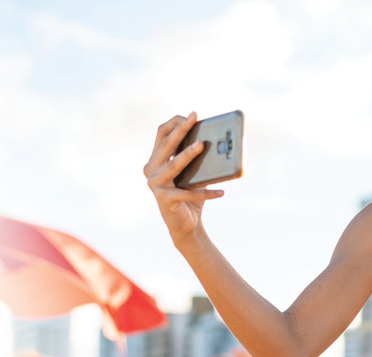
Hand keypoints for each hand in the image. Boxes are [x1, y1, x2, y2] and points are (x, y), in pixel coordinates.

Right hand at [144, 112, 224, 244]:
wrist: (185, 225)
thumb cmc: (190, 195)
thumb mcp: (192, 172)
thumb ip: (195, 157)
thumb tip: (214, 139)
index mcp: (155, 160)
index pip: (161, 134)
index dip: (175, 123)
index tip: (192, 115)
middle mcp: (150, 170)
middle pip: (166, 145)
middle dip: (181, 129)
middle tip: (194, 117)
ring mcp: (155, 184)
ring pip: (173, 164)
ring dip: (187, 154)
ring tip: (202, 145)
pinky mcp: (164, 199)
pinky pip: (187, 192)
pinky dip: (205, 193)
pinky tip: (221, 191)